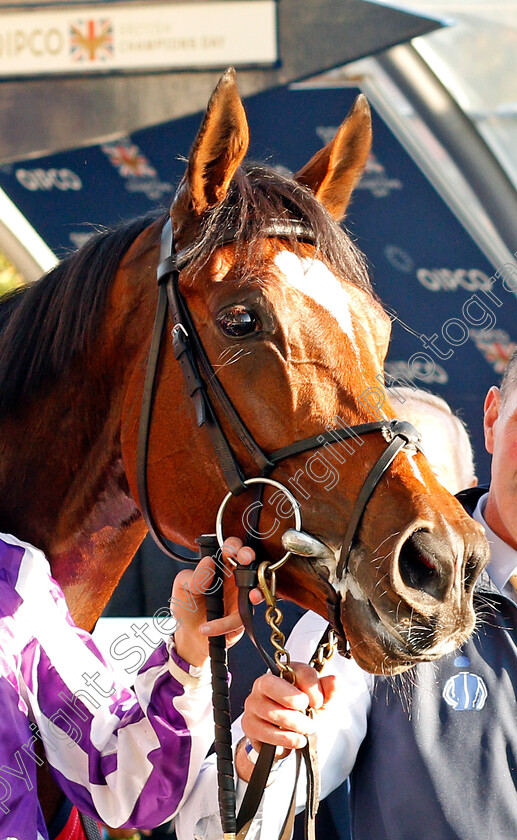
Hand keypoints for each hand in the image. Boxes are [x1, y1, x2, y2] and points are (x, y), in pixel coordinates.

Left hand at [172, 537, 261, 667]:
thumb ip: (194, 576)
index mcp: (219, 567)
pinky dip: (225, 623)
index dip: (233, 546)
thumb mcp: (182, 589)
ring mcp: (240, 598)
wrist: (188, 637)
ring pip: (256, 590)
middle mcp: (233, 580)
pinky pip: (240, 619)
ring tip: (252, 596)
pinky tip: (208, 627)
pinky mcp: (241, 619)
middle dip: (249, 557)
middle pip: (249, 562)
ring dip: (256, 592)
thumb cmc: (187, 607)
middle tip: (245, 559)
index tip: (229, 550)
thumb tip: (208, 561)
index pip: (231, 549)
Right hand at [236, 662, 337, 781]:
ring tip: (307, 730)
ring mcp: (254, 704)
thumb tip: (334, 680)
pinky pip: (265, 731)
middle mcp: (264, 683)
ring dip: (295, 724)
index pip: (297, 670)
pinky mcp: (249, 724)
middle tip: (310, 714)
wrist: (291, 739)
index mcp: (284, 672)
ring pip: (271, 711)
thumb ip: (328, 691)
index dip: (311, 687)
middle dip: (293, 700)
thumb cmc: (306, 714)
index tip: (319, 702)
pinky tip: (297, 740)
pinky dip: (285, 738)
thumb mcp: (321, 703)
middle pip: (271, 684)